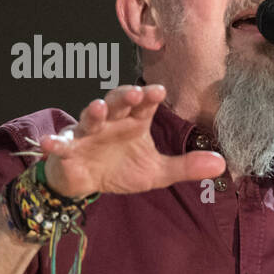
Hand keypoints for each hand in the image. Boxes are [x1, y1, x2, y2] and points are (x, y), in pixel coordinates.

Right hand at [40, 85, 226, 197]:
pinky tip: (50, 143)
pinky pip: (60, 145)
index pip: (143, 105)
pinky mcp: (67, 150)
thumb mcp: (157, 172)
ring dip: (93, 112)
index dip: (149, 97)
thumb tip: (223, 165)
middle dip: (123, 96)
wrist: (86, 182)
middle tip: (133, 91)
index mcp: (133, 122)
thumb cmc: (121, 169)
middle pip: (116, 103)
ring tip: (98, 106)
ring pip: (89, 118)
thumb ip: (186, 167)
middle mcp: (110, 122)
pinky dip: (54, 143)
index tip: (159, 91)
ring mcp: (86, 134)